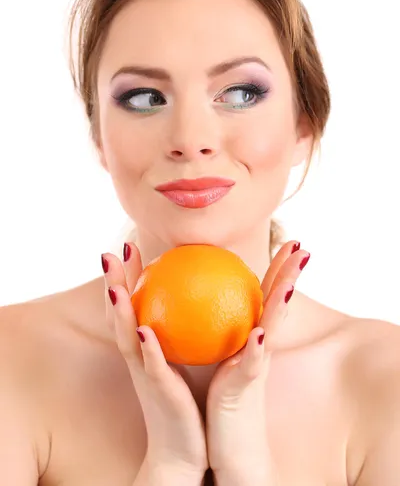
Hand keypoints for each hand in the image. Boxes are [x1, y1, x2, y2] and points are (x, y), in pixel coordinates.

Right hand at [102, 243, 207, 477]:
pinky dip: (145, 349)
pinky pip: (151, 368)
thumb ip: (181, 333)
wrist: (181, 449)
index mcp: (143, 348)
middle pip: (119, 316)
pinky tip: (143, 330)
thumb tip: (197, 301)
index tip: (126, 247)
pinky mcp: (159, 393)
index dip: (127, 278)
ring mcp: (145, 375)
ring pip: (126, 338)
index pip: (132, 305)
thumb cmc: (182, 400)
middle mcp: (138, 357)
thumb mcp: (180, 361)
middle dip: (113, 285)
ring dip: (119, 311)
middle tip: (109, 254)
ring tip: (114, 285)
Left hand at [206, 240, 309, 482]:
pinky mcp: (246, 385)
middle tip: (302, 249)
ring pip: (273, 329)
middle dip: (290, 276)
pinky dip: (256, 350)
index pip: (267, 293)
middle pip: (279, 304)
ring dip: (281, 306)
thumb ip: (220, 326)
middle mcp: (261, 344)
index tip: (292, 242)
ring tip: (290, 283)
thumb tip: (202, 295)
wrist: (232, 438)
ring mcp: (257, 363)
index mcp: (253, 333)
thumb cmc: (225, 391)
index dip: (280, 268)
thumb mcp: (223, 352)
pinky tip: (257, 335)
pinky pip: (252, 365)